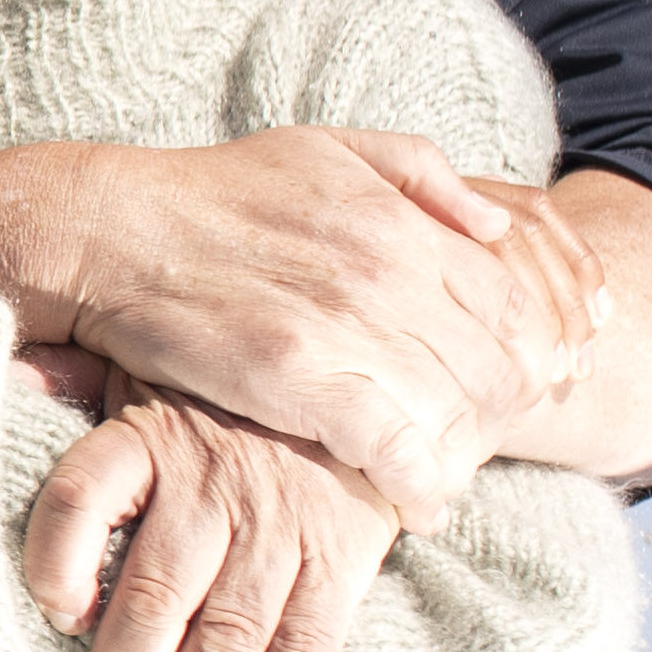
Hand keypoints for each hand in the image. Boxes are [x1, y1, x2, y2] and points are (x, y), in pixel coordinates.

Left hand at [16, 384, 405, 651]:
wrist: (362, 373)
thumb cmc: (221, 396)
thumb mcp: (147, 370)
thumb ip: (77, 380)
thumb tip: (6, 375)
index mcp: (147, 433)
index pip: (80, 497)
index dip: (55, 563)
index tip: (55, 614)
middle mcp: (213, 476)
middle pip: (155, 589)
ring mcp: (282, 519)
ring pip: (230, 628)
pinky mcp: (342, 553)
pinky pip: (309, 639)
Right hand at [33, 127, 596, 523]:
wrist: (112, 230)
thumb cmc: (215, 192)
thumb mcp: (327, 148)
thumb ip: (423, 175)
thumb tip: (499, 227)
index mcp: (402, 220)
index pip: (518, 301)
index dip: (539, 352)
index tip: (530, 384)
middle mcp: (387, 272)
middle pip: (500, 365)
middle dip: (509, 413)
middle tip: (491, 439)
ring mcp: (344, 328)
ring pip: (456, 413)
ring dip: (467, 454)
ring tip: (452, 473)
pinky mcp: (296, 381)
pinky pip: (394, 450)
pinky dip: (419, 485)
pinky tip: (417, 503)